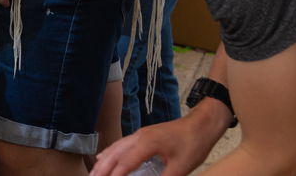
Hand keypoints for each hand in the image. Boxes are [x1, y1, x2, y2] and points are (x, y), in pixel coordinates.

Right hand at [91, 114, 225, 175]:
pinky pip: (121, 144)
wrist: (201, 124)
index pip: (125, 163)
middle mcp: (139, 136)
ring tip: (94, 172)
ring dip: (103, 161)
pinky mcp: (143, 134)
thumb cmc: (193, 144)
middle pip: (115, 154)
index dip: (114, 175)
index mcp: (147, 143)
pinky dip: (110, 152)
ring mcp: (140, 134)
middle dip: (102, 168)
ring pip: (116, 148)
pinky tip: (104, 157)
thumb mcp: (182, 167)